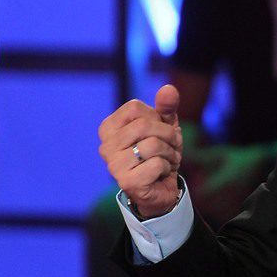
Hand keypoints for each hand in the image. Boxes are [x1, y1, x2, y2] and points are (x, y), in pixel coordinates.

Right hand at [98, 84, 182, 219]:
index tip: (161, 131)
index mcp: (109, 128)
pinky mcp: (126, 182)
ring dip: (170, 153)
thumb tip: (169, 89)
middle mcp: (105, 146)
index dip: (157, 117)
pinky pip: (156, 164)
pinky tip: (161, 175)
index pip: (135, 107)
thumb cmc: (160, 153)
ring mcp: (113, 165)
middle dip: (168, 135)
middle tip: (171, 147)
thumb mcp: (165, 125)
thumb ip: (166, 106)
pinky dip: (166, 168)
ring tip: (167, 161)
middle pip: (144, 125)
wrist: (162, 188)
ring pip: (152, 145)